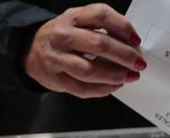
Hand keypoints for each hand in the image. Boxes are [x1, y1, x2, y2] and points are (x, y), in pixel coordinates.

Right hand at [24, 3, 146, 98]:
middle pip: (98, 44)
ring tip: (129, 76)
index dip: (123, 27)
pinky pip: (82, 88)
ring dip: (114, 75)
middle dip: (124, 55)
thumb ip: (103, 29)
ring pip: (90, 70)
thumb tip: (131, 45)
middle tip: (138, 63)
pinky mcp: (56, 79)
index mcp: (72, 17)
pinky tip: (113, 86)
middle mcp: (63, 36)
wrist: (31, 50)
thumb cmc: (64, 36)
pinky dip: (102, 89)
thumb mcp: (79, 22)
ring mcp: (57, 58)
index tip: (136, 40)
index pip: (101, 15)